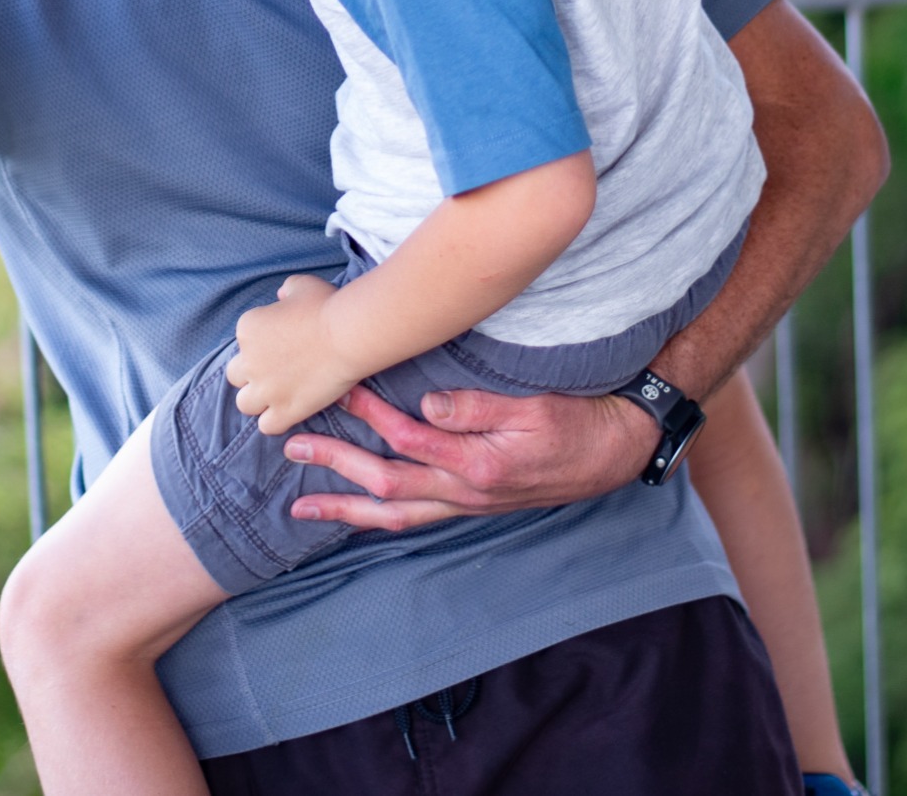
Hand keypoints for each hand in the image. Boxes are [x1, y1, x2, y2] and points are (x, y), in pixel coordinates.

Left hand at [224, 275, 358, 434]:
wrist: (347, 334)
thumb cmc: (327, 305)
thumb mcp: (301, 285)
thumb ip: (285, 291)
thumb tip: (280, 298)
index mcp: (248, 328)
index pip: (244, 341)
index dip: (262, 345)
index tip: (283, 344)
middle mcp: (249, 360)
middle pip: (236, 374)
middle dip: (252, 373)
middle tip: (278, 370)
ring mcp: (265, 389)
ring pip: (244, 403)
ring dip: (259, 399)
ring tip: (280, 394)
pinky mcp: (284, 411)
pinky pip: (266, 426)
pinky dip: (275, 421)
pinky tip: (290, 410)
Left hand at [281, 383, 653, 531]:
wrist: (613, 454)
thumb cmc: (577, 423)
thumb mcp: (534, 407)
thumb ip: (479, 407)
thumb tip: (427, 405)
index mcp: (478, 466)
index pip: (408, 439)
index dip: (370, 414)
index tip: (339, 389)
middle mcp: (466, 493)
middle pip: (387, 484)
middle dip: (336, 467)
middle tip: (293, 447)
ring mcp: (466, 504)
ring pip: (395, 514)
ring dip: (346, 506)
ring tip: (303, 504)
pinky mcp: (470, 504)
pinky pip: (415, 518)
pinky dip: (379, 516)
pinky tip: (357, 511)